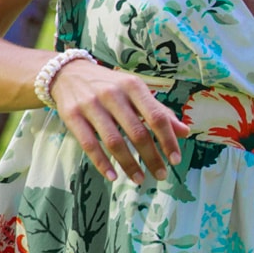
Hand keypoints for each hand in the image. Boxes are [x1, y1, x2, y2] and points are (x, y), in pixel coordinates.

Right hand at [48, 59, 190, 181]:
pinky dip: (102, 163)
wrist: (68, 73)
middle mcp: (113, 94)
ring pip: (114, 141)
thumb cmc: (110, 85)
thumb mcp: (136, 91)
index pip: (156, 117)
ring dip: (129, 164)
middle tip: (161, 175)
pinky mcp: (71, 116)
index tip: (176, 159)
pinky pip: (89, 144)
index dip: (168, 140)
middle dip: (151, 157)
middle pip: (137, 132)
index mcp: (133, 86)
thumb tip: (185, 131)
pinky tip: (113, 176)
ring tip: (140, 179)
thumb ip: (158, 110)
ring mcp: (90, 105)